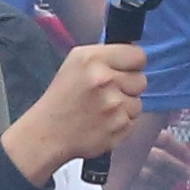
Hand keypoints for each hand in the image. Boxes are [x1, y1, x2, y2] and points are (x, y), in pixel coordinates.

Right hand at [0, 34, 152, 180]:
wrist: (48, 133)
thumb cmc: (62, 96)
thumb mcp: (76, 63)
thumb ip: (107, 56)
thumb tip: (136, 55)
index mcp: (93, 59)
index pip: (138, 56)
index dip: (132, 64)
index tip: (123, 71)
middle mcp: (105, 80)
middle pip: (141, 80)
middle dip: (128, 87)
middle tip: (107, 93)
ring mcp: (114, 106)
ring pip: (138, 103)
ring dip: (124, 107)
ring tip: (102, 110)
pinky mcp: (119, 128)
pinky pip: (132, 122)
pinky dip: (120, 124)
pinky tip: (102, 123)